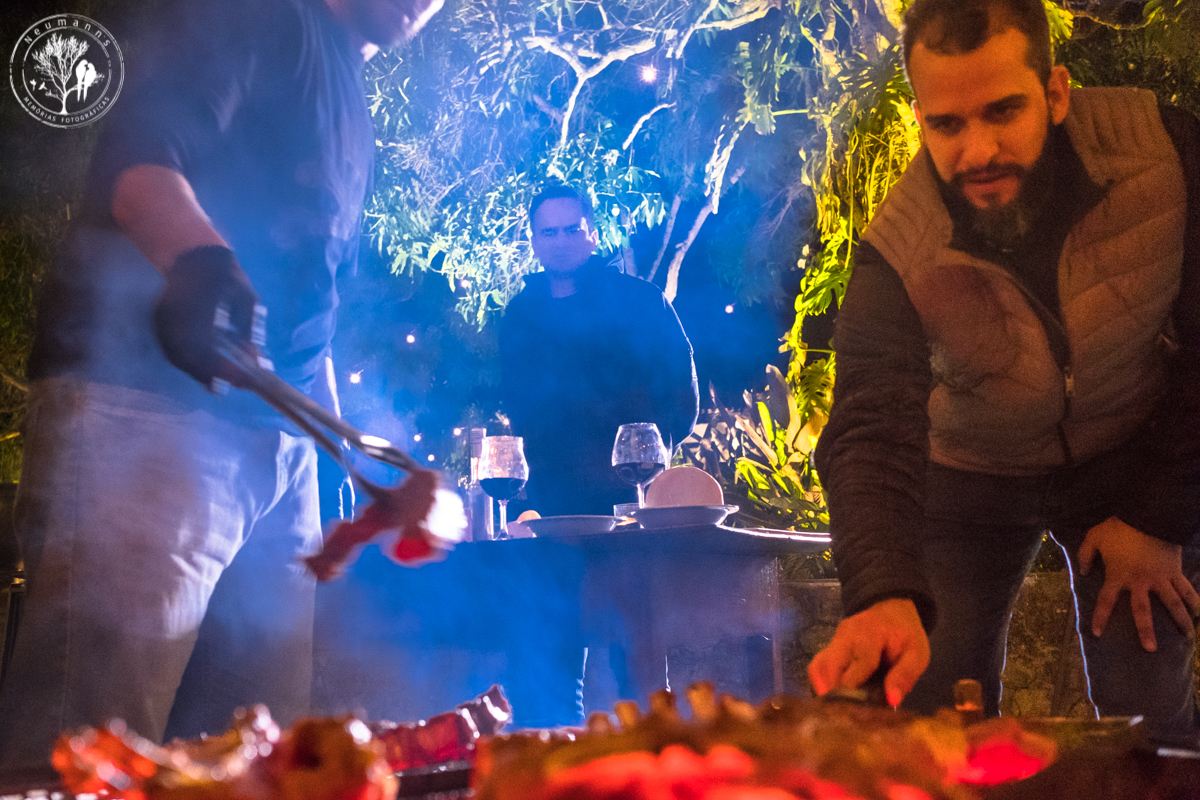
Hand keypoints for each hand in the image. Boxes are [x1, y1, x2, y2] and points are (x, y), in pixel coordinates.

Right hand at [154, 245, 262, 388]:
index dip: (222, 366)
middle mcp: (176, 314)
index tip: (240, 379)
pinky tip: (202, 370)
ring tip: (217, 384)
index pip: (207, 346)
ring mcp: (163, 318)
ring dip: (196, 371)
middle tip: (229, 387)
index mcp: (198, 306)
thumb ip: (249, 329)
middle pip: (188, 355)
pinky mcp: (158, 321)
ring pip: (176, 355)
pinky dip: (186, 362)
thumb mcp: (246, 299)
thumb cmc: (226, 276)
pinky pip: (169, 348)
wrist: (194, 254)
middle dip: (209, 374)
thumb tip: (256, 359)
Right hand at [807, 597, 929, 706]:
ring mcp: (833, 642)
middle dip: (831, 696)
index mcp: (867, 638)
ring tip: (833, 713)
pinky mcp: (829, 648)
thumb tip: (892, 701)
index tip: (857, 717)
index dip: (854, 697)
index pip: (854, 672)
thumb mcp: (916, 652)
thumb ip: (904, 675)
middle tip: (839, 718)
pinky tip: (832, 702)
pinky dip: (822, 685)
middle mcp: (843, 639)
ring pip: (817, 668)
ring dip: (823, 691)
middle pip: (825, 669)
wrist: (890, 607)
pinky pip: (818, 668)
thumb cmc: (904, 633)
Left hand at [1078, 517, 1199, 650]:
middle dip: (1145, 630)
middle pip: (1142, 611)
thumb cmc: (1119, 527)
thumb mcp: (1094, 537)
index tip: (1097, 633)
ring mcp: (1160, 578)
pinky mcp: (1175, 571)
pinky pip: (1187, 589)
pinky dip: (1195, 600)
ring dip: (1181, 620)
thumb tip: (1081, 571)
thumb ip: (1085, 555)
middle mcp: (1140, 581)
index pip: (1106, 600)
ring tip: (1188, 637)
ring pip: (1173, 604)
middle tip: (1150, 649)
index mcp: (1118, 575)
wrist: (1147, 515)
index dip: (1101, 617)